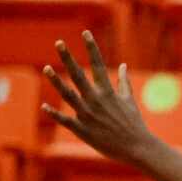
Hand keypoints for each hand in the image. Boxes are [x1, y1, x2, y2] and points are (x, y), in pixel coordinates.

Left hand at [41, 32, 156, 165]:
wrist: (137, 148)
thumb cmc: (134, 124)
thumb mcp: (129, 100)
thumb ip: (123, 82)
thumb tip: (122, 66)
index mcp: (108, 92)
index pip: (98, 65)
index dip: (91, 48)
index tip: (85, 33)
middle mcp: (96, 100)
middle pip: (79, 75)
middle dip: (68, 58)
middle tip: (59, 43)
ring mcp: (88, 115)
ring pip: (68, 95)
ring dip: (56, 82)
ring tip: (46, 69)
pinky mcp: (83, 130)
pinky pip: (66, 120)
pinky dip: (54, 114)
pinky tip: (44, 106)